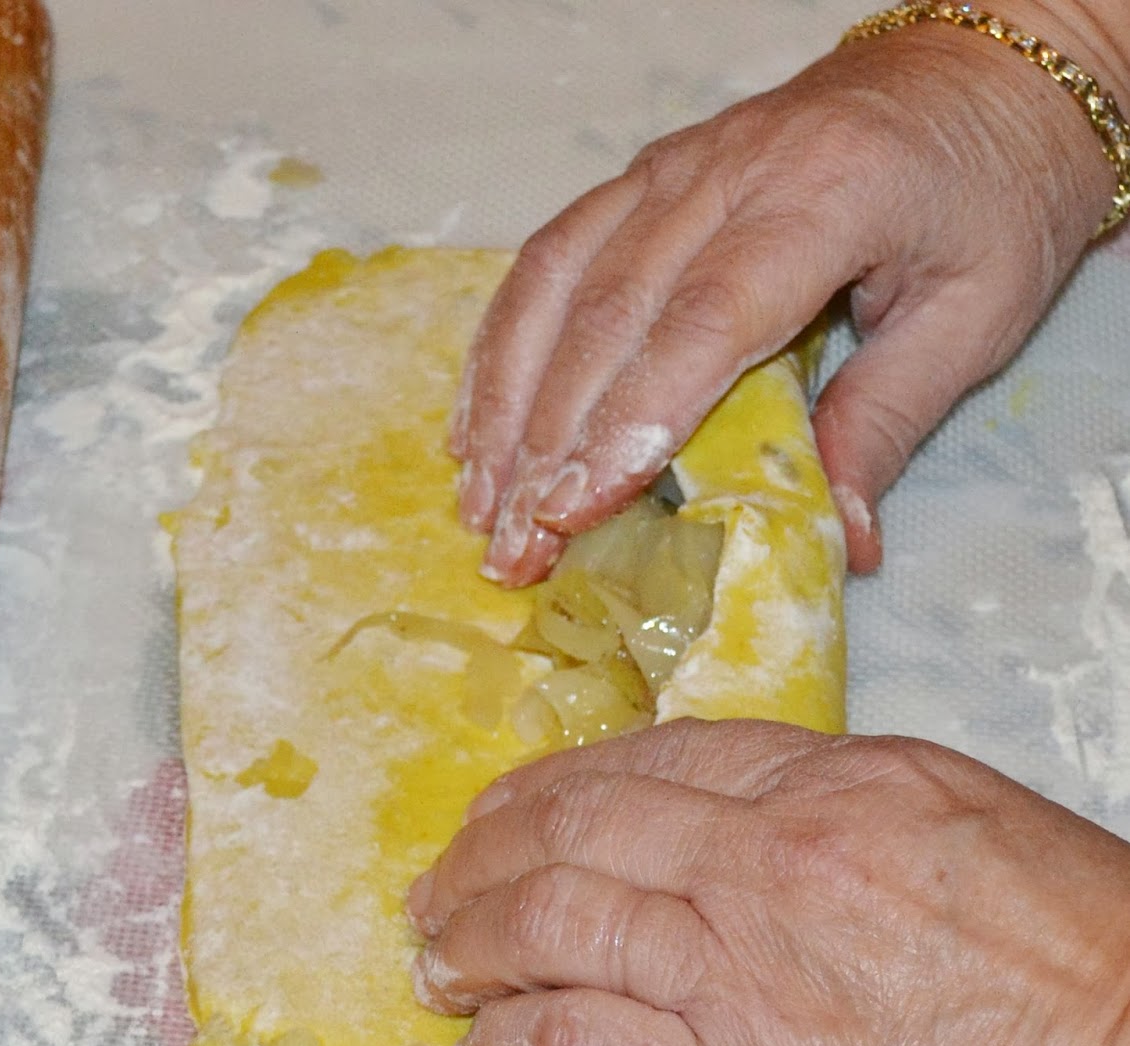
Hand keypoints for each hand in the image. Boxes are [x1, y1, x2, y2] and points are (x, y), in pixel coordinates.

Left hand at [408, 719, 1129, 1045]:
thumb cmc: (1106, 990)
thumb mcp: (982, 844)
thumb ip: (857, 830)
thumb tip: (765, 848)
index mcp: (841, 785)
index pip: (651, 765)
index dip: (556, 787)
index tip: (514, 814)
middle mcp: (769, 857)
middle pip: (576, 828)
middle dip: (486, 852)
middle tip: (444, 886)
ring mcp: (737, 970)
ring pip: (550, 921)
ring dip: (469, 940)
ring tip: (434, 963)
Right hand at [454, 1, 1125, 584]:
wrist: (984, 72)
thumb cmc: (992, 192)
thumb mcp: (976, 316)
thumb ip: (888, 423)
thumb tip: (834, 544)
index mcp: (827, 194)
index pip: (704, 320)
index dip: (629, 421)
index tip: (573, 510)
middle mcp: (731, 169)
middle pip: (610, 315)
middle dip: (548, 445)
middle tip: (514, 548)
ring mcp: (674, 166)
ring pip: (558, 286)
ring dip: (506, 406)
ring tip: (481, 505)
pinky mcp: (644, 178)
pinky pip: (551, 258)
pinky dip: (503, 347)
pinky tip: (478, 426)